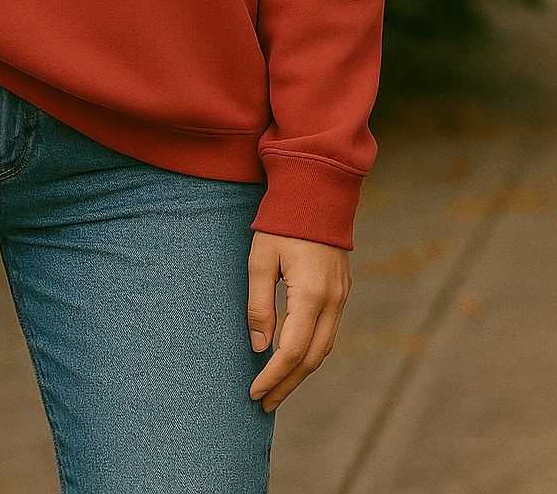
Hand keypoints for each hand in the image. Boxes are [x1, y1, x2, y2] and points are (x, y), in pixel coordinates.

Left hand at [247, 231, 350, 411]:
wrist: (315, 190)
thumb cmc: (281, 222)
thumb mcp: (260, 260)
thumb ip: (259, 305)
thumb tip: (259, 347)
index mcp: (311, 294)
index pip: (291, 351)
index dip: (272, 376)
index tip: (253, 392)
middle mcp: (332, 301)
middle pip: (311, 359)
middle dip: (287, 385)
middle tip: (264, 404)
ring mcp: (342, 297)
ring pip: (323, 349)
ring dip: (300, 373)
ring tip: (277, 389)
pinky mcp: (342, 291)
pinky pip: (328, 333)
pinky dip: (311, 352)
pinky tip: (294, 359)